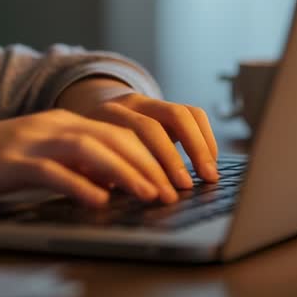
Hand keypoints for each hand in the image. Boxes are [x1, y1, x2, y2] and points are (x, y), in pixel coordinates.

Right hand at [0, 109, 178, 207]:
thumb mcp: (34, 159)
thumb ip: (71, 165)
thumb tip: (112, 183)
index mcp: (59, 121)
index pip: (120, 130)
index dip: (153, 151)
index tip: (177, 176)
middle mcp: (50, 124)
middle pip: (114, 136)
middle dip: (152, 163)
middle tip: (177, 189)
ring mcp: (29, 140)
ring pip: (91, 149)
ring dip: (127, 172)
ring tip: (151, 194)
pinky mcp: (10, 161)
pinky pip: (52, 171)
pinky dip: (80, 185)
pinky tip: (99, 201)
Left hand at [58, 78, 220, 193]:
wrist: (93, 116)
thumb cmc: (90, 150)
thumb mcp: (87, 161)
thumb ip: (96, 174)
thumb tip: (110, 195)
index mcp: (101, 119)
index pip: (128, 140)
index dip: (148, 169)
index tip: (164, 194)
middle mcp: (126, 104)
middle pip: (154, 126)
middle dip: (174, 159)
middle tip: (188, 187)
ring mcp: (149, 101)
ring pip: (181, 114)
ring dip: (199, 146)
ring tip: (209, 175)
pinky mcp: (168, 105)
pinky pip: (193, 113)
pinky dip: (205, 136)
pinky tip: (209, 160)